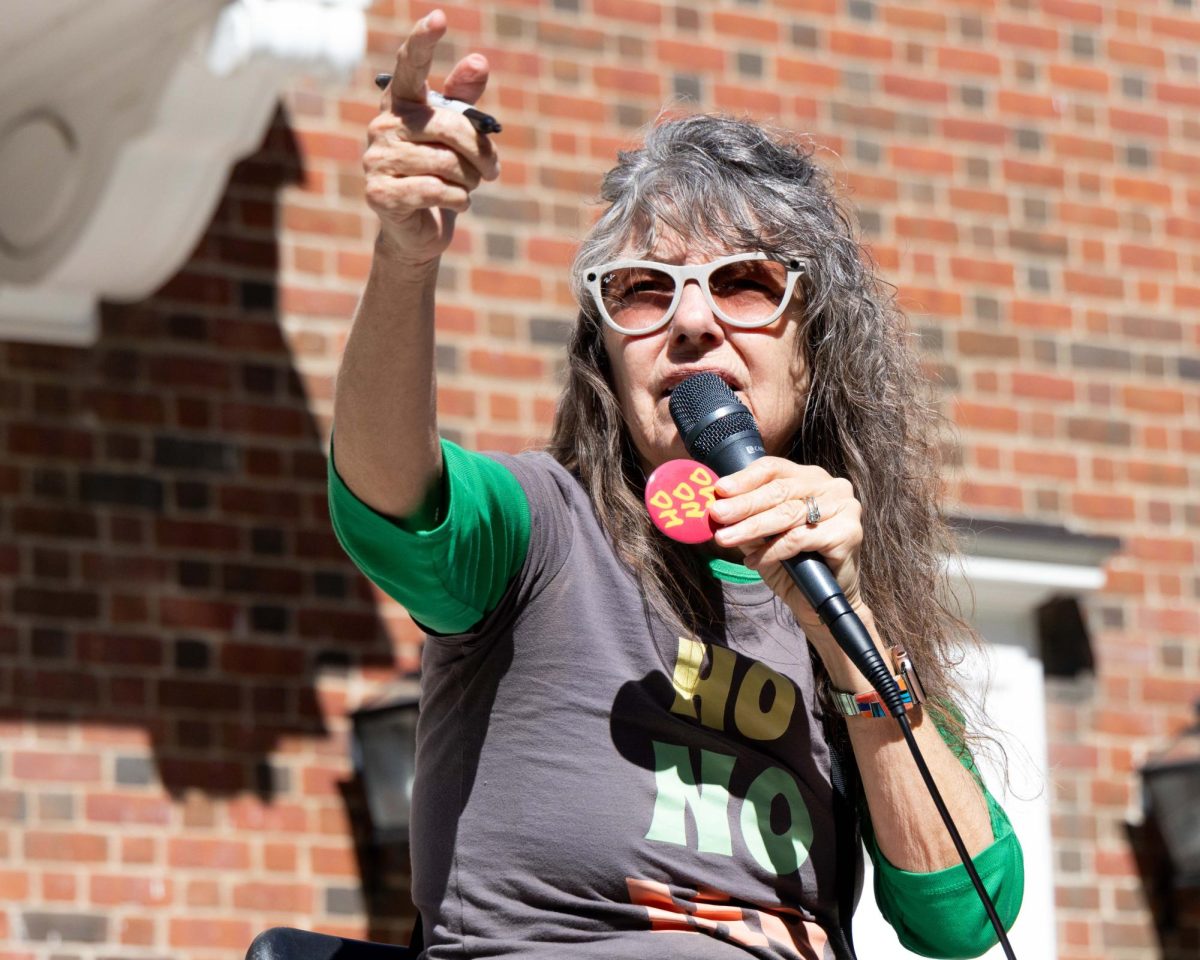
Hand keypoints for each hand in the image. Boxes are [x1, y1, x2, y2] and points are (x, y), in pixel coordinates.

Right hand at [364, 9, 499, 265]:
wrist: (420, 229)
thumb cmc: (442, 174)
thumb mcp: (458, 136)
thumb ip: (465, 100)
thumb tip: (479, 61)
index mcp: (402, 103)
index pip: (411, 64)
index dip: (423, 41)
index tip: (439, 17)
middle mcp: (383, 125)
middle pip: (449, 126)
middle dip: (480, 152)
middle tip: (492, 170)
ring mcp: (376, 159)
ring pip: (446, 163)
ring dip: (469, 180)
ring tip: (466, 187)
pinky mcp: (379, 193)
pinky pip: (434, 190)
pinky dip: (458, 200)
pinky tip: (456, 202)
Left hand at [708, 458, 873, 674]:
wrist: (821, 600)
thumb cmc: (793, 563)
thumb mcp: (764, 535)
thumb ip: (747, 517)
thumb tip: (717, 507)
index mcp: (810, 478)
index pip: (774, 469)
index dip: (744, 478)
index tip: (719, 490)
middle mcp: (831, 486)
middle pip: (779, 490)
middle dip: (744, 504)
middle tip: (717, 514)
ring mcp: (845, 507)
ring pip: (788, 513)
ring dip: (752, 527)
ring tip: (726, 538)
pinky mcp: (849, 532)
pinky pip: (800, 538)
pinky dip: (772, 550)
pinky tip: (753, 561)